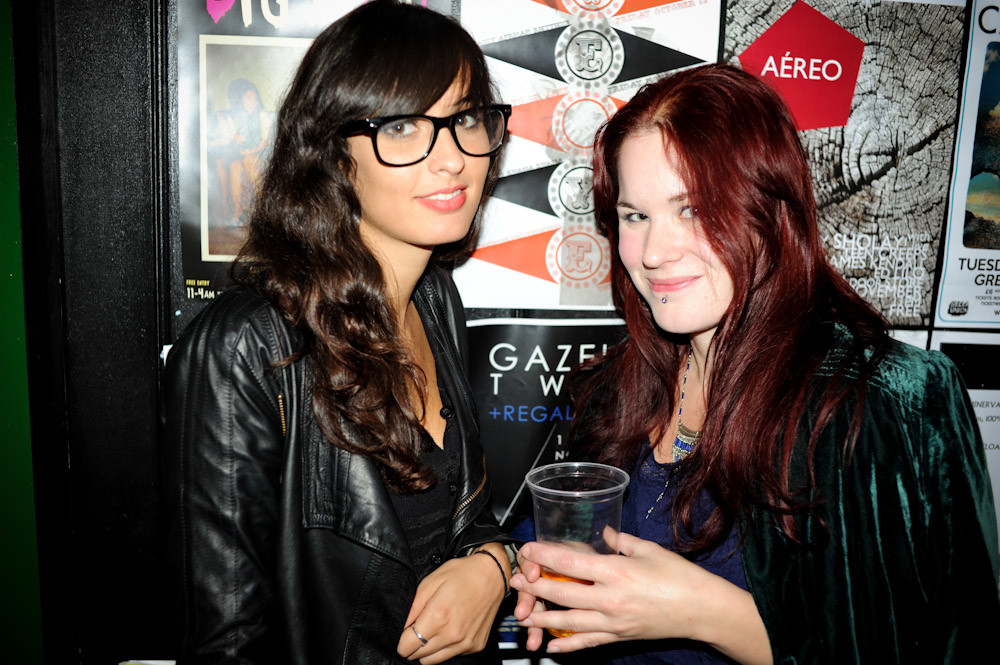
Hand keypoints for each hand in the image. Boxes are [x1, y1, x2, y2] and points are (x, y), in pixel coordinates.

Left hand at [397, 543, 508, 663]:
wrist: (493, 574)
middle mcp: (452, 634)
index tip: (404, 632)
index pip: (406, 646)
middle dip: (413, 644)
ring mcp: (465, 643)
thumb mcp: (430, 582)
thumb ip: (412, 607)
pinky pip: (451, 655)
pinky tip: (451, 628)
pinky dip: (446, 646)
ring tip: (434, 628)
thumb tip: (401, 626)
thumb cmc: (462, 574)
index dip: (401, 640)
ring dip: (428, 648)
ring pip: (433, 661)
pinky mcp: (475, 646)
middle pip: (418, 656)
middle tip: (420, 626)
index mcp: (438, 617)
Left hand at [510, 531, 770, 664]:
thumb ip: (621, 540)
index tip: (528, 550)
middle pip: (562, 593)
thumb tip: (604, 531)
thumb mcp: (648, 549)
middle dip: (534, 587)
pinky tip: (552, 648)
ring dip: (544, 618)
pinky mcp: (620, 636)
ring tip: (525, 615)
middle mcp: (610, 597)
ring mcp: (614, 621)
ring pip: (570, 621)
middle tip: (515, 582)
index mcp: (616, 570)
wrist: (702, 609)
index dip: (545, 555)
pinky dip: (568, 647)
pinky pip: (588, 643)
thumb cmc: (679, 576)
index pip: (571, 562)